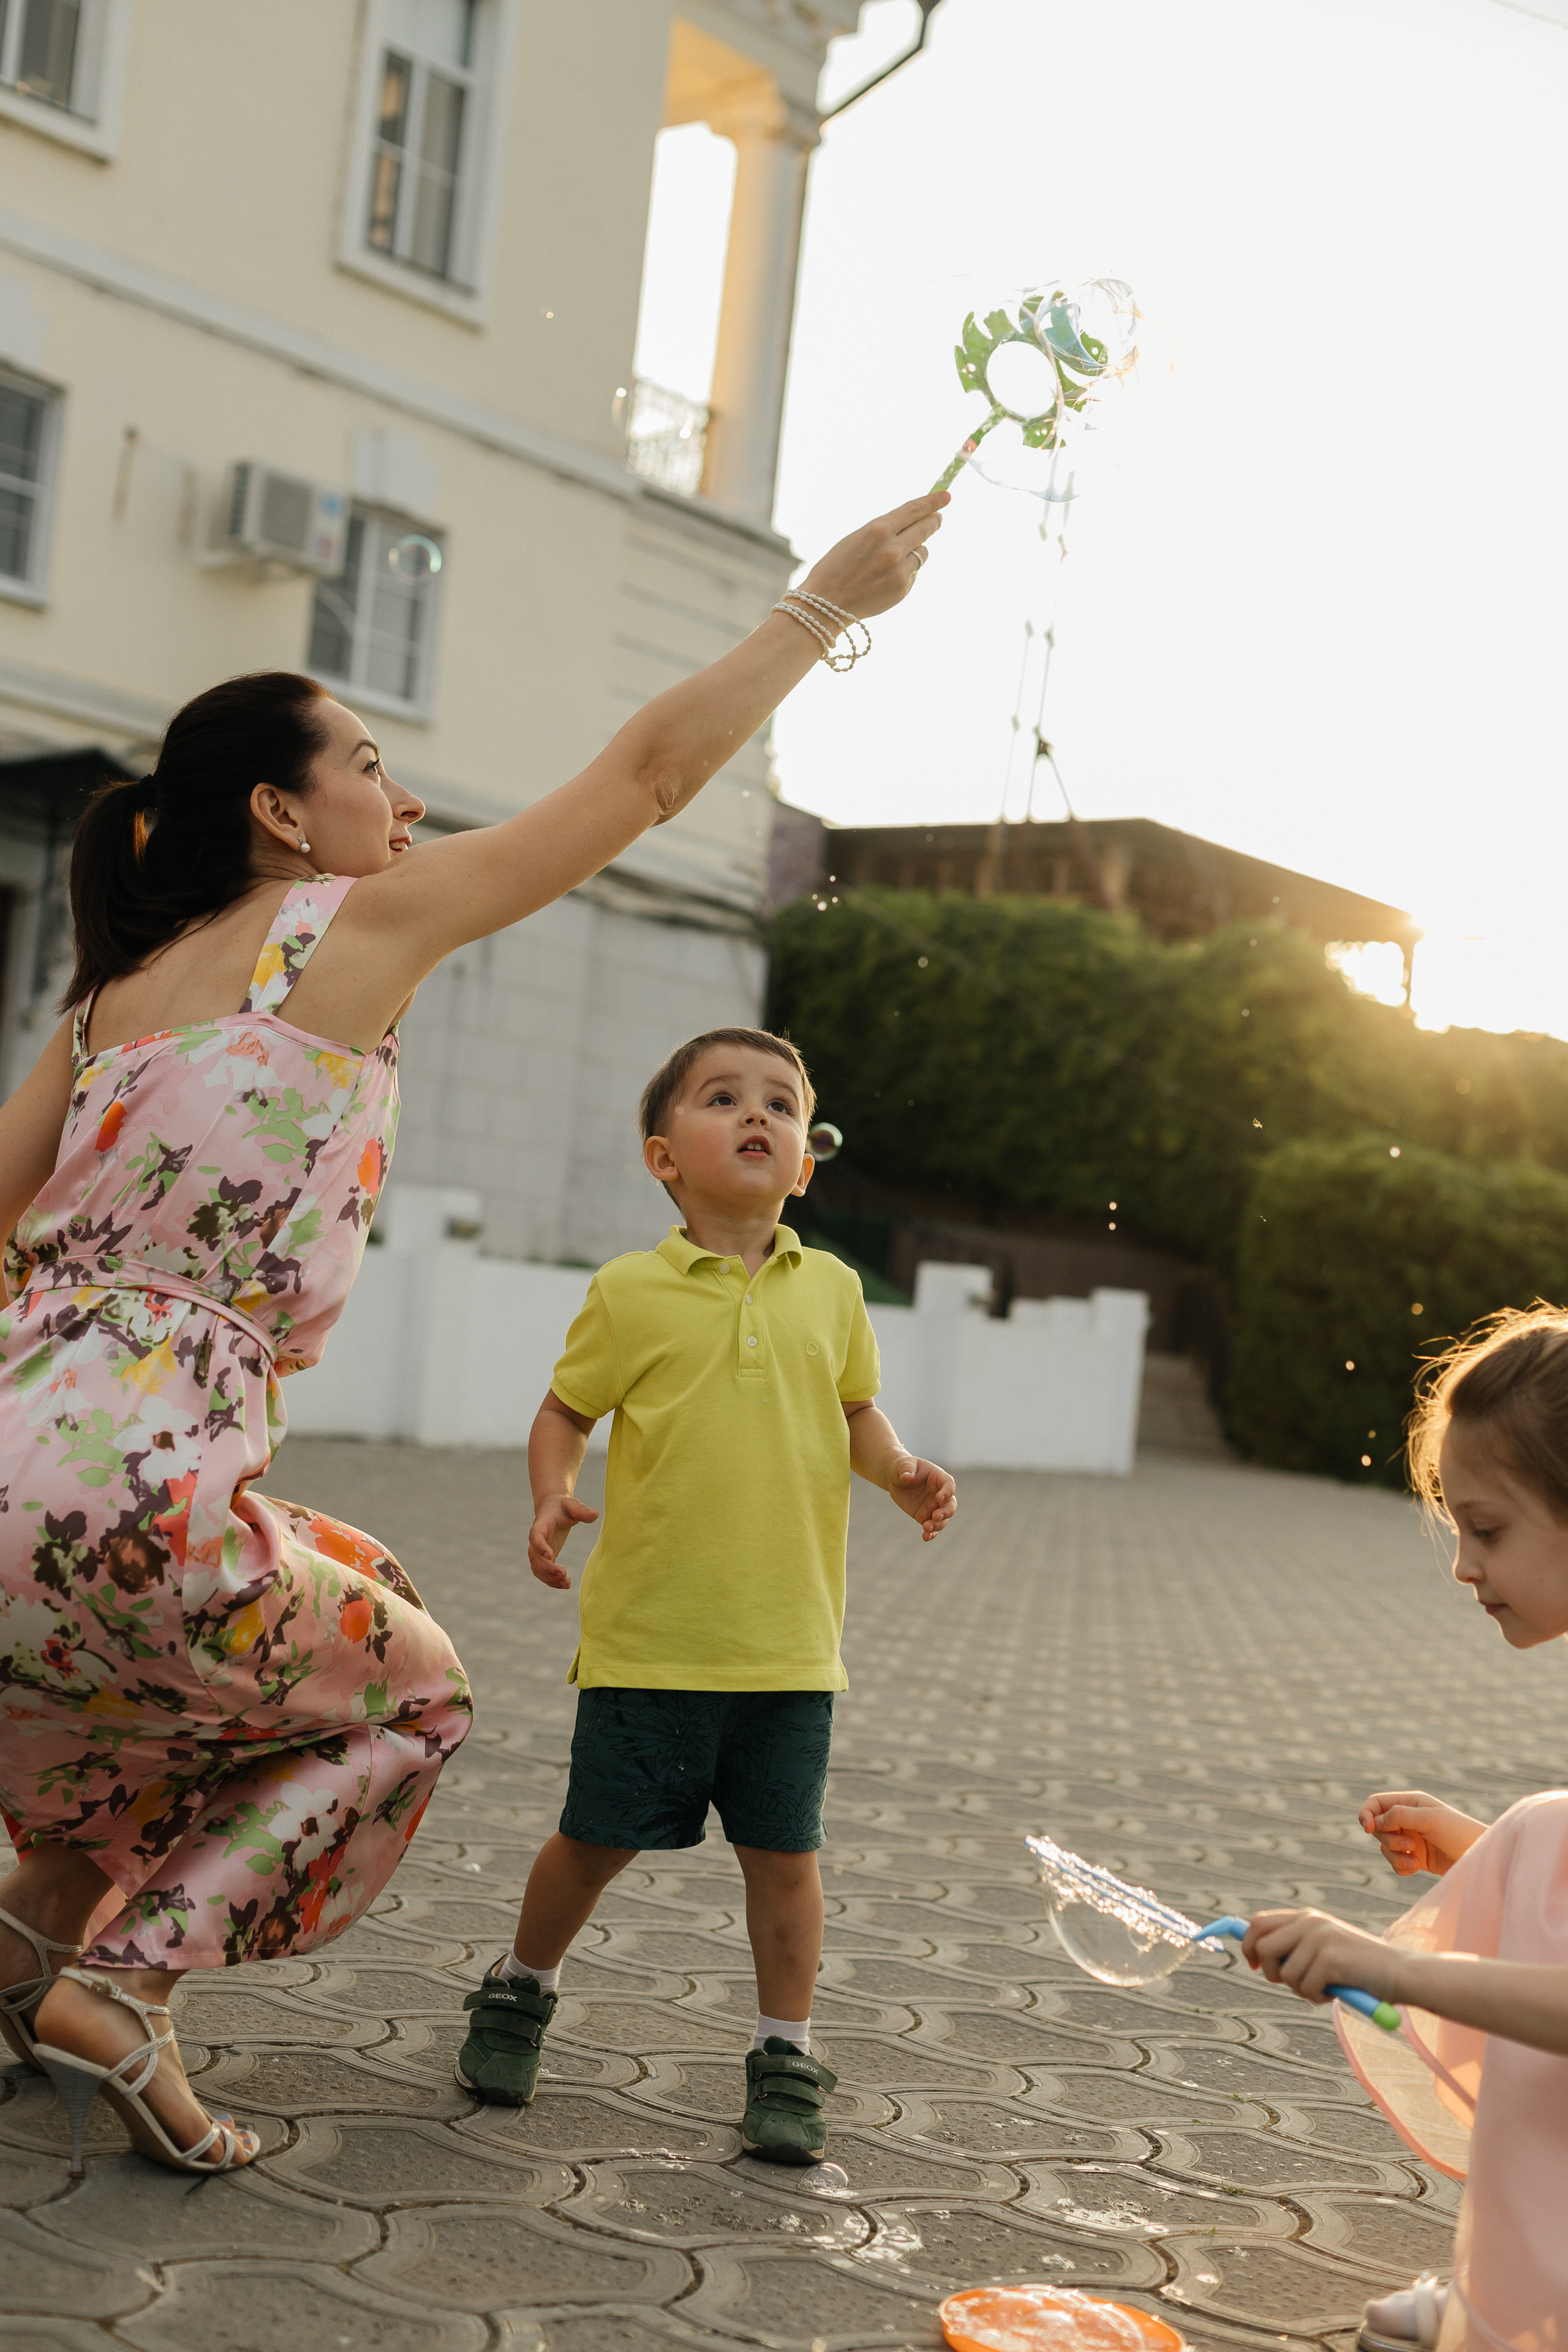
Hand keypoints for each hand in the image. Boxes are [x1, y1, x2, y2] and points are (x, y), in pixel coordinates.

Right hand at [527, 1492, 598, 1589]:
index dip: (540, 1546)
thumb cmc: (563, 1507)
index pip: (535, 1536)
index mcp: (541, 1524)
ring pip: (537, 1568)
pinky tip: (565, 1584)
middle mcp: (536, 1540)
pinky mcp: (544, 1559)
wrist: (554, 1510)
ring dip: (549, 1578)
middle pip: (535, 1557)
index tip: (551, 1556)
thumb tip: (595, 1514)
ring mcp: (538, 1551)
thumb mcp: (573, 1505)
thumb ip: (582, 1510)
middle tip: (564, 1573)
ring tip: (566, 1583)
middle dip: (547, 1568)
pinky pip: (543, 1573)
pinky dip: (552, 1581)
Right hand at [799, 493, 948, 619]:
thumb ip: (885, 531)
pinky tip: (886, 578)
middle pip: (925, 528)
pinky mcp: (903, 589)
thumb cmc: (837, 567)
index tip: (945, 495)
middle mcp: (892, 548)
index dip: (932, 502)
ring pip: (922, 552)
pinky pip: (914, 572)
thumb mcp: (857, 538)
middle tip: (937, 519)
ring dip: (915, 551)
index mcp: (877, 530)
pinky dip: (906, 571)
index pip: (913, 510)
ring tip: (893, 559)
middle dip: (933, 522)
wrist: (827, 603)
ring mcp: (899, 570)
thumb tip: (915, 525)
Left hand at [888, 1454, 956, 1541]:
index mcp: (939, 1478)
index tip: (939, 1498)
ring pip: (943, 1519)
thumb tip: (907, 1477)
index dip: (947, 1492)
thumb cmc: (903, 1468)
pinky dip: (931, 1533)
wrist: (897, 1479)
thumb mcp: (904, 1464)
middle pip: (950, 1504)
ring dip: (938, 1525)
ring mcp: (934, 1506)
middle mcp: (940, 1493)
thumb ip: (907, 1469)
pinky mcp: (925, 1516)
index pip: (949, 1484)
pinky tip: (926, 1537)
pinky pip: (932, 1527)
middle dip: (946, 1512)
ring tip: (926, 1527)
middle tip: (936, 1516)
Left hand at [1243, 1906, 1400, 2008]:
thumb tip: (1258, 1959)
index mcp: (1307, 1917)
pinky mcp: (1329, 1958)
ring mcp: (1319, 1939)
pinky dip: (1318, 1997)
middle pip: (1261, 1946)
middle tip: (1292, 1983)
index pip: (1259, 1922)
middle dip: (1271, 1970)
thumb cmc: (1361, 1968)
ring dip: (1302, 1989)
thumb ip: (1297, 1948)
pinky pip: (1305, 1988)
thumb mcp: (1325, 1949)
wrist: (1400, 1972)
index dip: (1248, 1945)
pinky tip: (1337, 1991)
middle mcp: (1309, 1922)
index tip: (1254, 1965)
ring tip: (1326, 1987)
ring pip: (1284, 1974)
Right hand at [1358, 1790, 1485, 1878]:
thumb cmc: (1460, 1832)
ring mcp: (1411, 1840)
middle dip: (1389, 1839)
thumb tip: (1376, 1820)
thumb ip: (1400, 1816)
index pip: (1376, 1803)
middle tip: (1409, 1845)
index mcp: (1411, 1803)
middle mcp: (1408, 1820)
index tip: (1368, 1829)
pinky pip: (1395, 1863)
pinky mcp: (1416, 1858)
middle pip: (1378, 1827)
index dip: (1366, 1814)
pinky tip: (1417, 1868)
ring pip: (1385, 1847)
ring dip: (1396, 1855)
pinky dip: (1401, 1867)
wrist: (1480, 1859)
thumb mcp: (1430, 1819)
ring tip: (1416, 1860)